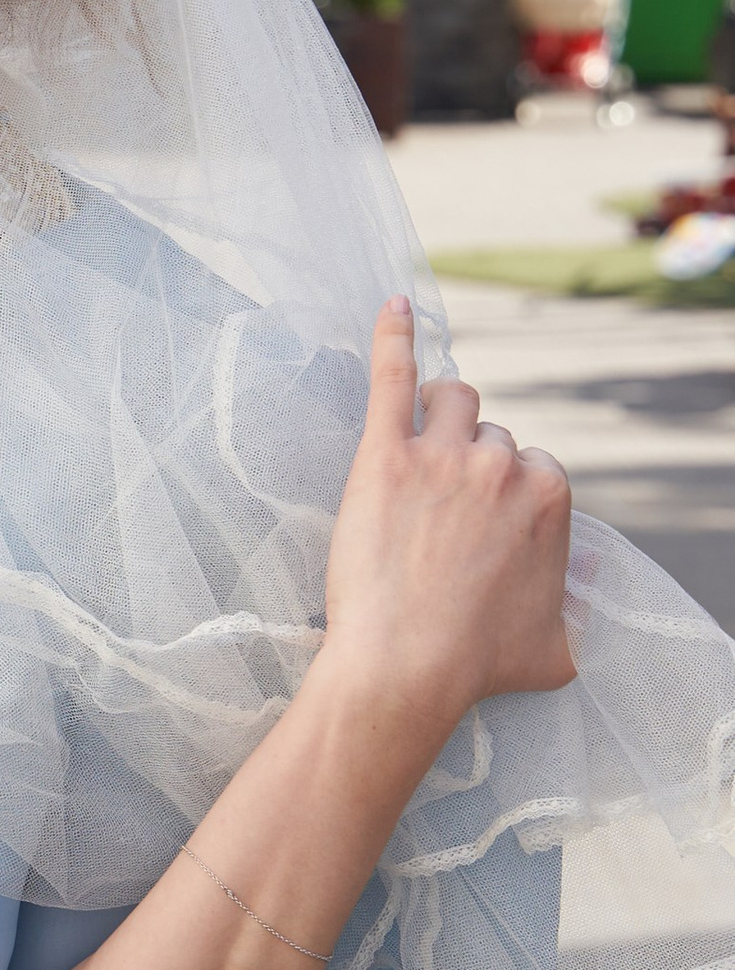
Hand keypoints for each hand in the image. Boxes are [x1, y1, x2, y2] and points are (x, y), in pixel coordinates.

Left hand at [317, 297, 574, 744]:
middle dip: (467, 458)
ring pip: (451, 399)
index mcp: (550, 499)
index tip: (477, 518)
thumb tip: (582, 591)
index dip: (501, 490)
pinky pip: (394, 376)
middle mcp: (503, 467)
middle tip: (435, 501)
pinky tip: (392, 305)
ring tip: (414, 438)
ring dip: (438, 411)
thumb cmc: (478, 664)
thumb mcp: (558, 644)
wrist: (407, 665)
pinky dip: (395, 337)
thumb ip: (575, 606)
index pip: (531, 464)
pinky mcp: (387, 454)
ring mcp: (444, 456)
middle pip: (489, 432)